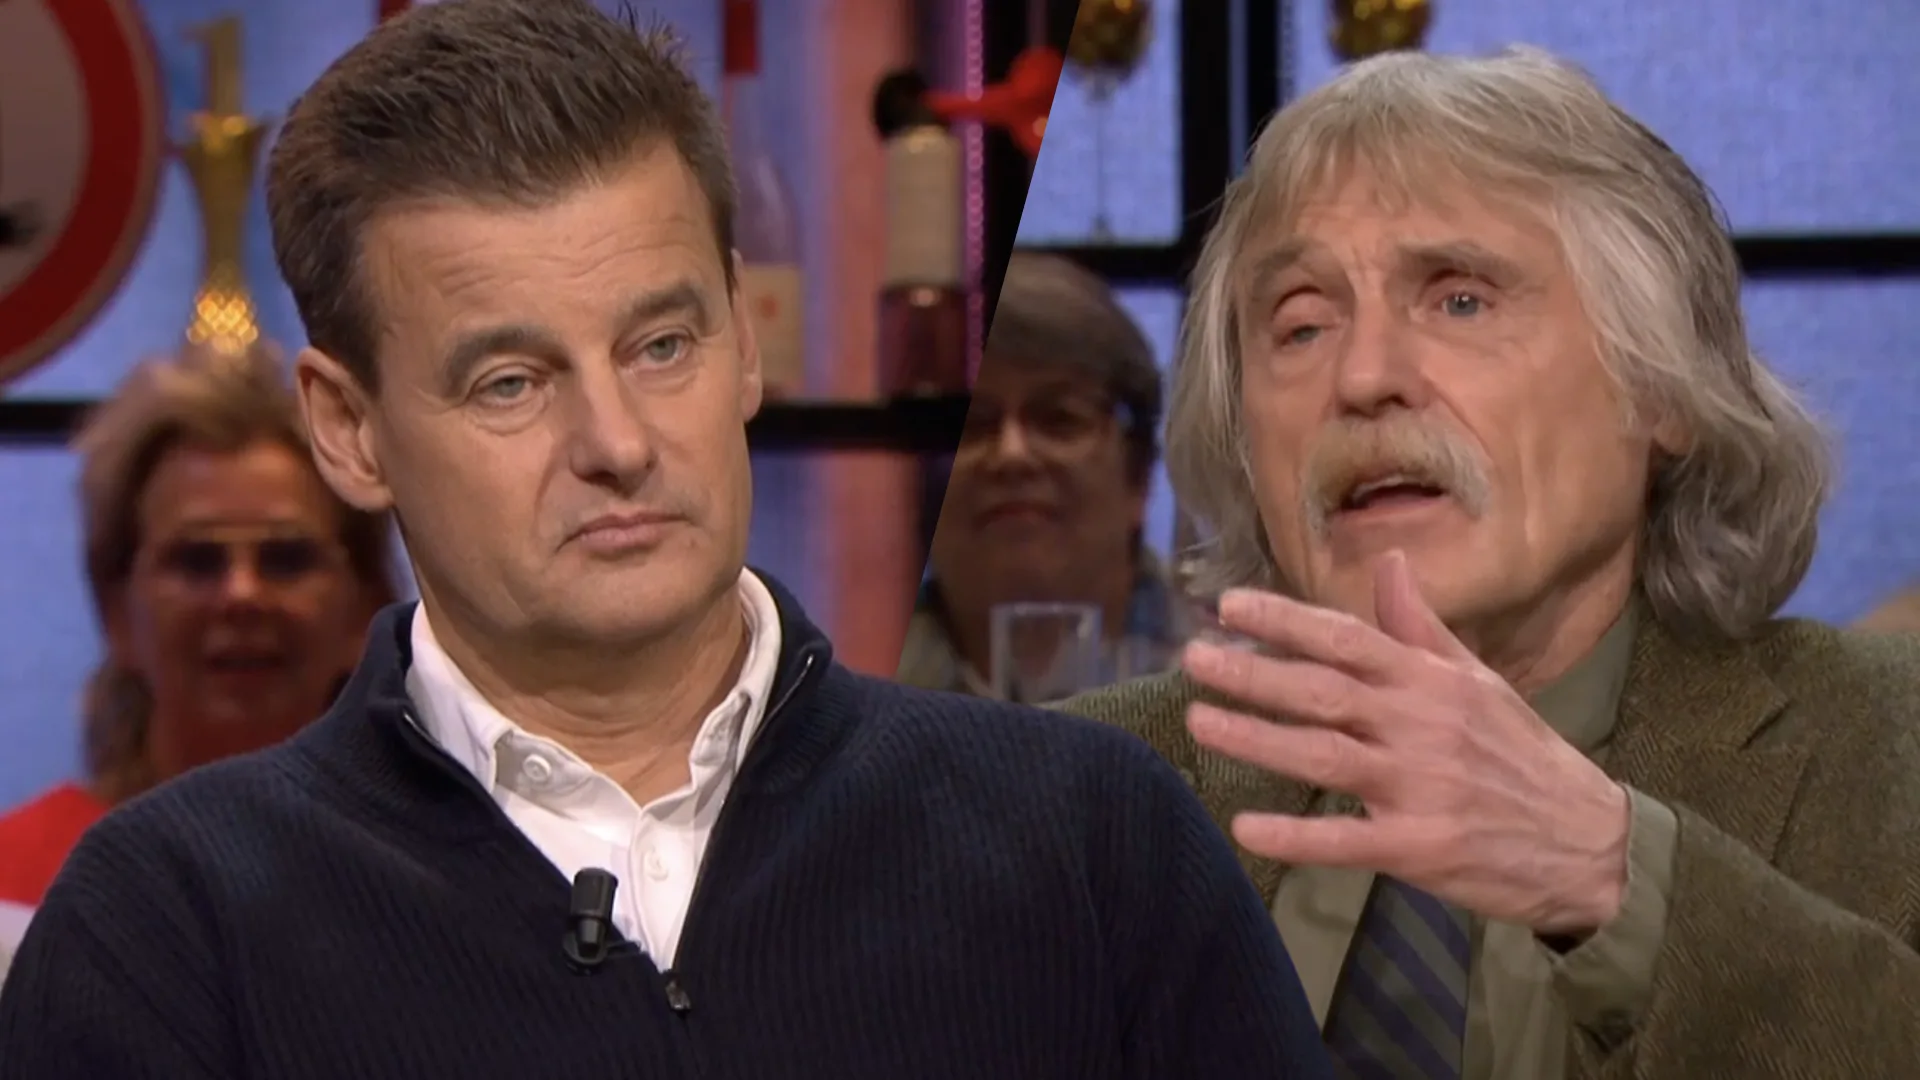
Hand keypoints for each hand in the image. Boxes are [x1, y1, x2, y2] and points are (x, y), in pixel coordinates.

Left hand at [1180, 551, 1629, 934]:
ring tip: (1199, 720)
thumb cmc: (1521, 755)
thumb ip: (1420, 626)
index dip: (1286, 619)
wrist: (1591, 843)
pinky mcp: (1422, 848)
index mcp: (1431, 682)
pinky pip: (1348, 841)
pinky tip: (1246, 829)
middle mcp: (1422, 726)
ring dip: (1257, 738)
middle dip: (1254, 672)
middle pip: (1324, 691)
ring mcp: (1422, 787)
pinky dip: (1296, 836)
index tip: (1227, 605)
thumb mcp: (1478, 682)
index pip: (1348, 638)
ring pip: (1325, 755)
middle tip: (1193, 658)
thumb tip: (1387, 559)